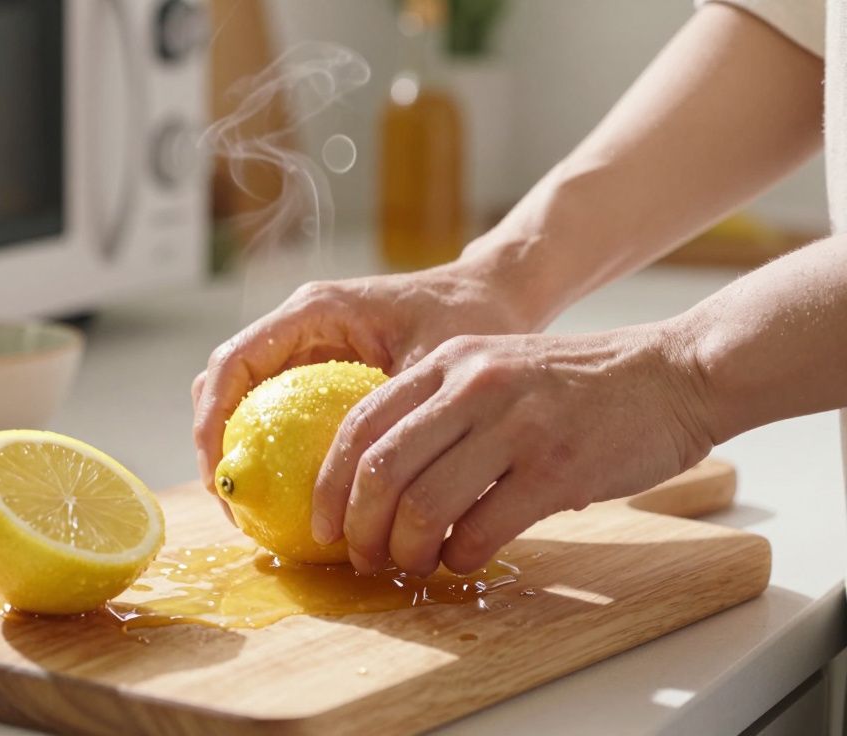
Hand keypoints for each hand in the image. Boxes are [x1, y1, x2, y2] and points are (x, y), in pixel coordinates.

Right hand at [192, 260, 534, 495]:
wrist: (493, 296)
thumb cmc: (469, 317)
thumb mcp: (434, 363)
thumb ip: (395, 410)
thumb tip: (364, 481)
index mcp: (314, 311)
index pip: (234, 360)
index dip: (212, 418)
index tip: (220, 474)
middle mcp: (300, 327)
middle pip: (227, 383)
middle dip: (217, 443)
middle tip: (233, 507)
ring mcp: (307, 349)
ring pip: (246, 399)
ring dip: (241, 452)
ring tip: (254, 513)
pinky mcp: (321, 373)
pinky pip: (280, 412)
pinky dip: (274, 453)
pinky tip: (291, 502)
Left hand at [311, 326, 715, 574]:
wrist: (673, 373)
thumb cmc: (578, 383)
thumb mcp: (493, 369)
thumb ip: (438, 408)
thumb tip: (378, 481)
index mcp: (446, 362)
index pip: (358, 424)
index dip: (329, 484)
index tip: (324, 525)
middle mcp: (472, 387)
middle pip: (380, 471)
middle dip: (359, 529)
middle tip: (363, 558)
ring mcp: (514, 427)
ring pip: (423, 507)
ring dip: (407, 552)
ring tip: (413, 565)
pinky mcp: (555, 469)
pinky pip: (482, 529)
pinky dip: (461, 558)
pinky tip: (464, 561)